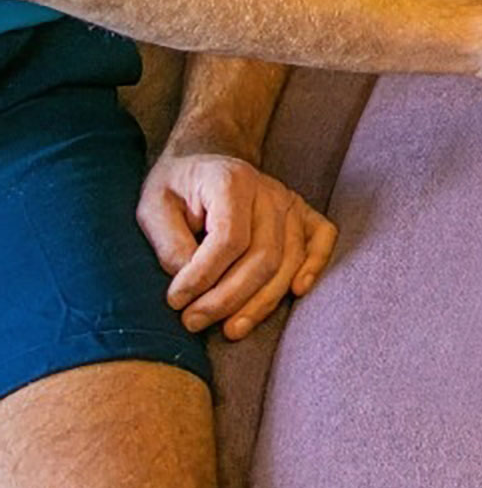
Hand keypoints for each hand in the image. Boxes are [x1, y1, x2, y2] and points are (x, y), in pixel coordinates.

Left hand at [137, 150, 337, 340]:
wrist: (203, 158)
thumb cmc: (176, 188)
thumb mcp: (153, 207)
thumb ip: (169, 244)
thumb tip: (189, 285)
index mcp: (231, 182)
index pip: (229, 239)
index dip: (203, 276)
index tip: (174, 301)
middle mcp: (267, 191)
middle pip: (263, 255)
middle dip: (228, 298)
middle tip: (192, 322)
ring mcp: (289, 201)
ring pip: (289, 259)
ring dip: (262, 301)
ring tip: (230, 329)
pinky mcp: (301, 213)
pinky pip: (322, 238)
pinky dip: (315, 265)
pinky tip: (297, 291)